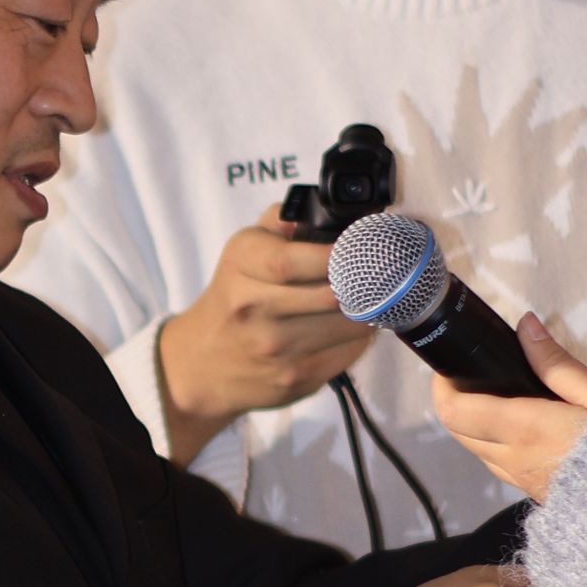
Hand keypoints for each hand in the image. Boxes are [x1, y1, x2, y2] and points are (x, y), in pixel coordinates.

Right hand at [156, 204, 370, 461]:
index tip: (363, 247)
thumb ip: (281, 223)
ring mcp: (276, 349)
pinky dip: (359, 336)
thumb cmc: (233, 299)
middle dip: (366, 281)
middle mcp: (254, 309)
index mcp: (242, 266)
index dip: (337, 254)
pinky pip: (349, 351)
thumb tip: (326, 208)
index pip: (292, 261)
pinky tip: (350, 326)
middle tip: (383, 270)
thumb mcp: (243, 251)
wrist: (204, 365)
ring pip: (349, 324)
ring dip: (369, 308)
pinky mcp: (297, 378)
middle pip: (332, 294)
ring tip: (368, 297)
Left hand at [430, 314, 586, 502]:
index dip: (442, 387)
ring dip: (476, 424)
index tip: (449, 366)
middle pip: (459, 431)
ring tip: (500, 397)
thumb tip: (525, 327)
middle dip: (456, 402)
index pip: (456, 411)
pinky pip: (500, 466)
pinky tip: (522, 427)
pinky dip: (496, 444)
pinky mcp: (536, 494)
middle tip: (473, 375)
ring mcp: (523, 480)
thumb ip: (557, 363)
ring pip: (478, 450)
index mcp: (525, 429)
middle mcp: (514, 458)